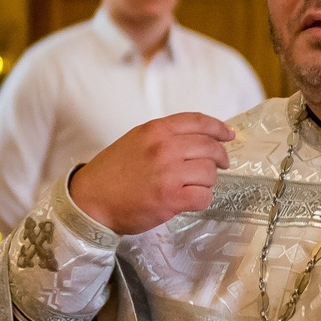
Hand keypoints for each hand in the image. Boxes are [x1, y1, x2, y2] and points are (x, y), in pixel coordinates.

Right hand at [68, 113, 234, 233]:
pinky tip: (191, 199)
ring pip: (210, 173)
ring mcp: (168, 173)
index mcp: (156, 130)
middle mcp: (164, 148)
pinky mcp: (171, 199)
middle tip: (222, 165)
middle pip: (210, 147)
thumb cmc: (113, 171)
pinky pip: (203, 196)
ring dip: (208, 181)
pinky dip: (202, 199)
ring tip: (195, 184)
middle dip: (220, 158)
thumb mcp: (136, 140)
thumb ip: (165, 136)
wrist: (91, 199)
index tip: (229, 135)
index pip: (198, 121)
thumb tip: (199, 139)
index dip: (219, 128)